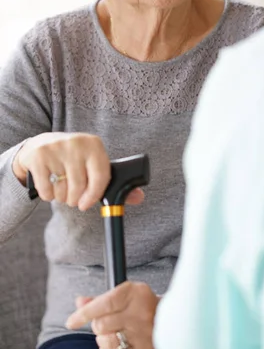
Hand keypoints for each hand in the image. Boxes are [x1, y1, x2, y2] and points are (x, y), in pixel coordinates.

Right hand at [13, 132, 143, 210]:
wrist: (41, 143)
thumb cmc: (74, 159)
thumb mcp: (93, 164)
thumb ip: (115, 182)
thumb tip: (139, 197)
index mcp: (95, 145)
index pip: (101, 177)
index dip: (94, 196)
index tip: (86, 204)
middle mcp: (77, 143)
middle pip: (79, 188)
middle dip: (75, 199)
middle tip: (72, 195)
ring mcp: (56, 148)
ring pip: (62, 191)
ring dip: (62, 197)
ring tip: (61, 186)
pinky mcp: (39, 156)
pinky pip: (46, 191)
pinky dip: (47, 195)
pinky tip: (49, 183)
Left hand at [66, 281, 159, 348]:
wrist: (172, 319)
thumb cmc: (144, 304)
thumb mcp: (126, 293)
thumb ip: (101, 298)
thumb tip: (79, 302)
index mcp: (134, 293)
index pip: (104, 303)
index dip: (84, 313)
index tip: (72, 322)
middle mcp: (138, 312)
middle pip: (101, 324)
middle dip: (97, 325)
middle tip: (104, 322)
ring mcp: (141, 333)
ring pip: (106, 341)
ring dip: (102, 339)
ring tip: (110, 333)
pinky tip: (111, 346)